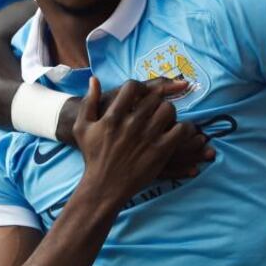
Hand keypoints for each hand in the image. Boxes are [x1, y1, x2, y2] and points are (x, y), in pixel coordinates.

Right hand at [62, 77, 214, 176]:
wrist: (104, 186)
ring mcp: (147, 137)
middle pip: (154, 97)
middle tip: (155, 107)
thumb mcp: (83, 128)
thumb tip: (94, 79)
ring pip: (168, 109)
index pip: (132, 87)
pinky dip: (183, 128)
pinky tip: (177, 131)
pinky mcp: (160, 151)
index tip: (142, 94)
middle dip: (156, 100)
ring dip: (169, 111)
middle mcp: (131, 124)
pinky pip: (180, 129)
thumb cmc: (93, 156)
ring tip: (165, 118)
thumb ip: (88, 102)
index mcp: (113, 116)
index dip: (140, 87)